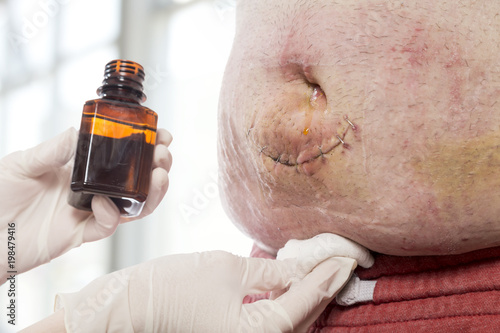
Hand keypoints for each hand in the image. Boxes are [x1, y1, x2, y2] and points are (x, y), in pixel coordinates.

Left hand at [0, 128, 171, 283]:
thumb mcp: (24, 163)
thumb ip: (52, 150)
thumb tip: (78, 130)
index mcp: (82, 170)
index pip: (122, 156)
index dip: (145, 146)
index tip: (160, 134)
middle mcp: (92, 191)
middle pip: (137, 180)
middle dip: (158, 166)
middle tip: (164, 154)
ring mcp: (89, 212)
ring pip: (133, 206)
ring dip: (152, 192)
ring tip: (159, 176)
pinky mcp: (81, 234)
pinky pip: (106, 227)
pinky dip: (111, 215)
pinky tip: (105, 202)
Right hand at [55, 251, 359, 332]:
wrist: (132, 309)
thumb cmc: (173, 287)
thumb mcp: (228, 270)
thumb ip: (273, 272)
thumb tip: (304, 266)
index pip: (306, 301)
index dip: (328, 275)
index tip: (348, 255)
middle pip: (304, 318)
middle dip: (325, 288)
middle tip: (343, 260)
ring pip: (292, 324)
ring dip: (309, 297)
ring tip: (326, 269)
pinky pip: (274, 325)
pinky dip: (288, 305)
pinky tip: (295, 285)